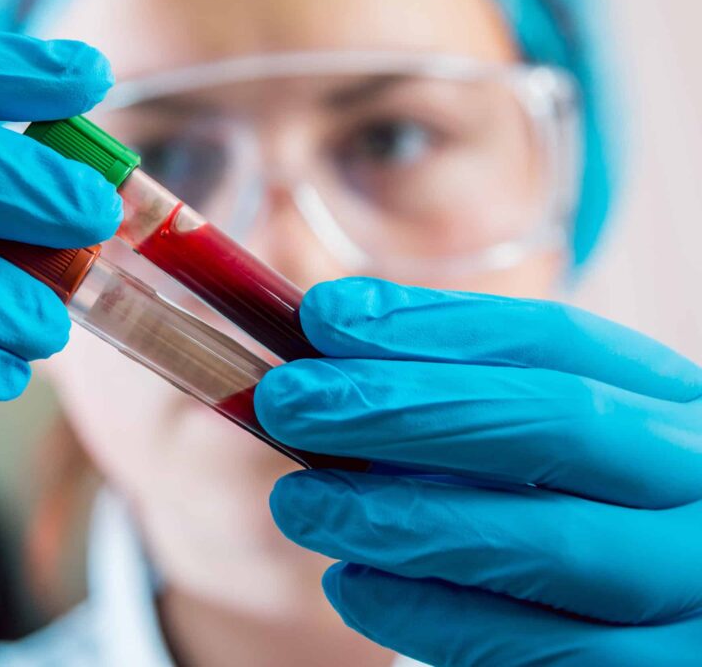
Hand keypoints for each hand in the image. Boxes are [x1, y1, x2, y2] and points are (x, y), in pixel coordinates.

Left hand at [256, 278, 701, 665]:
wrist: (673, 603)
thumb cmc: (582, 505)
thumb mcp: (550, 437)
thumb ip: (456, 398)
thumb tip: (323, 347)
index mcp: (670, 403)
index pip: (551, 342)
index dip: (430, 325)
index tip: (323, 314)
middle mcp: (698, 482)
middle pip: (552, 423)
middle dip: (403, 406)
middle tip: (285, 401)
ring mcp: (694, 585)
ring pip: (539, 545)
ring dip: (395, 517)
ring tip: (296, 502)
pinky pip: (536, 649)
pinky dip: (429, 614)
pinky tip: (351, 585)